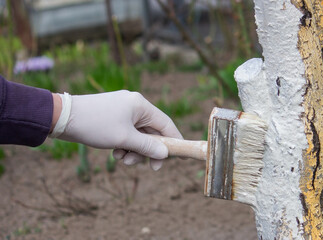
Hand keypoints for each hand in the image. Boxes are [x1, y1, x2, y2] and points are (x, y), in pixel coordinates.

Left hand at [55, 90, 181, 169]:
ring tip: (122, 159)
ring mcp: (122, 110)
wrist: (62, 117)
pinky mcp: (112, 117)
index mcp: (140, 105)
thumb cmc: (95, 125)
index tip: (180, 157)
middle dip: (149, 151)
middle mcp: (134, 105)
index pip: (166, 124)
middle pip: (152, 132)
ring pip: (138, 135)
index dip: (175, 141)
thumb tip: (165, 153)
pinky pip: (127, 133)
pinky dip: (125, 145)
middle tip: (151, 168)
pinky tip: (114, 152)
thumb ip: (147, 147)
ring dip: (135, 151)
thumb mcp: (124, 139)